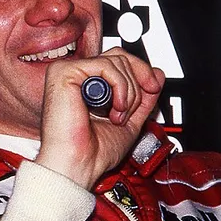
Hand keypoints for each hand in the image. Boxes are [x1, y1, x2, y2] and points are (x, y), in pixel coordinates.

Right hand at [36, 47, 164, 189]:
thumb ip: (143, 96)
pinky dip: (119, 88)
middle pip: (119, 56)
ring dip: (128, 92)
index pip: (118, 60)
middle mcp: (75, 76)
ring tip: (118, 115)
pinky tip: (114, 109)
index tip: (153, 88)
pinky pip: (105, 66)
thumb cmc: (93, 150)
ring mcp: (67, 72)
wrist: (79, 164)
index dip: (140, 71)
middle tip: (133, 108)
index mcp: (86, 84)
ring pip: (115, 61)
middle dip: (137, 82)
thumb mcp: (130, 119)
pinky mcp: (63, 73)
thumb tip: (156, 73)